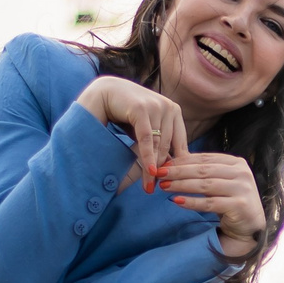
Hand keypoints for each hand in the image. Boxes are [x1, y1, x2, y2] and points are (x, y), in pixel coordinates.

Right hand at [79, 75, 189, 191]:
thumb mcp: (146, 129)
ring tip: (149, 186)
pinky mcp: (142, 108)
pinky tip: (150, 171)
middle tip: (157, 189)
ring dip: (153, 167)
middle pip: (168, 147)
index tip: (172, 184)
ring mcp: (156, 106)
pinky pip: (147, 139)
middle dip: (162, 170)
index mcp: (174, 111)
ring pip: (158, 145)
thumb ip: (157, 144)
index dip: (176, 166)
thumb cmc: (125, 113)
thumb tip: (167, 170)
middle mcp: (169, 107)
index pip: (180, 144)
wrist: (104, 93)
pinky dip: (148, 156)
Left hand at [157, 152, 266, 255]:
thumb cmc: (230, 201)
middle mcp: (241, 173)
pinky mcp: (239, 205)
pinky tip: (176, 201)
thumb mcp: (219, 182)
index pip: (204, 159)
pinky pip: (210, 203)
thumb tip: (172, 162)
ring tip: (164, 186)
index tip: (163, 165)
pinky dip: (192, 202)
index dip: (182, 161)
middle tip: (160, 174)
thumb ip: (202, 172)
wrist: (251, 225)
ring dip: (182, 185)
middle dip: (179, 171)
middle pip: (203, 170)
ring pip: (205, 185)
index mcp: (236, 163)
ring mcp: (242, 189)